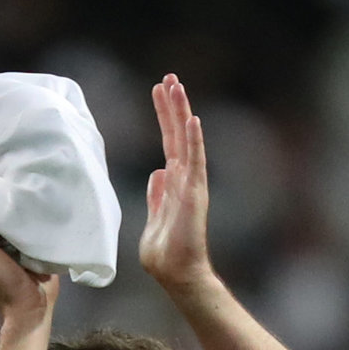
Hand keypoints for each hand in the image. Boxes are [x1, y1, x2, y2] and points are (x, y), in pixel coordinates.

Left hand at [138, 74, 213, 290]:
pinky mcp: (195, 194)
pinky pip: (195, 162)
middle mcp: (185, 179)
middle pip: (177, 134)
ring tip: (177, 84)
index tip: (159, 90)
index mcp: (173, 183)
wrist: (177, 273)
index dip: (164, 116)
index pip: (169, 142)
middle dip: (172, 105)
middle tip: (168, 76)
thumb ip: (157, 196)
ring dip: (182, 112)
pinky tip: (193, 119)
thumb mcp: (153, 219)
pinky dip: (194, 141)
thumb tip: (157, 173)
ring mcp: (191, 184)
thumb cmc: (165, 253)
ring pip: (187, 140)